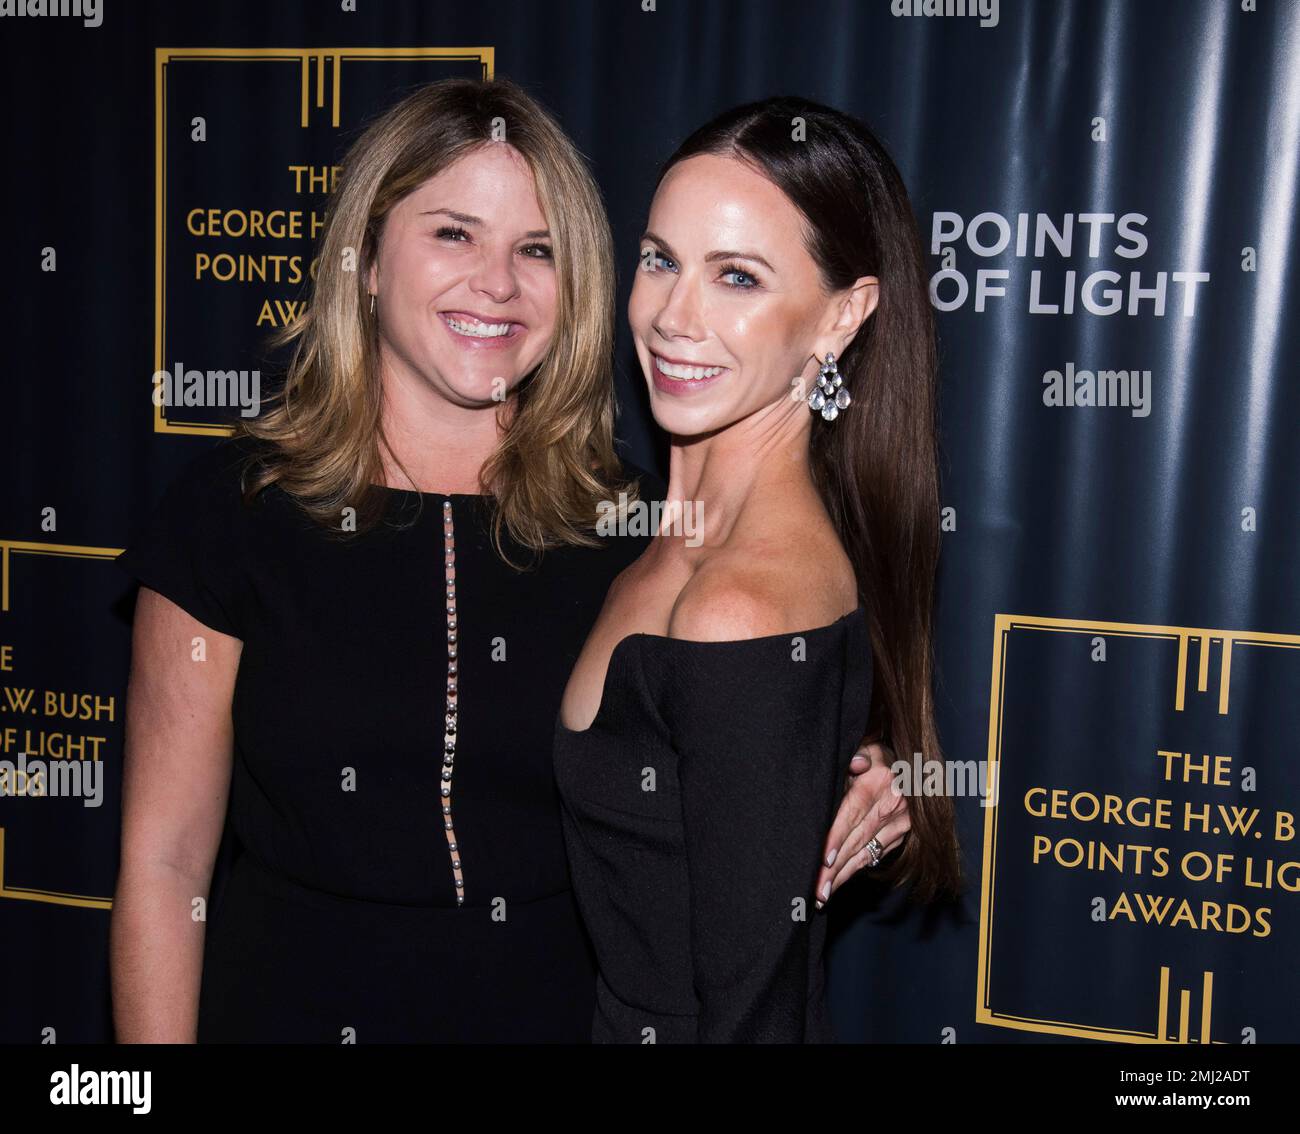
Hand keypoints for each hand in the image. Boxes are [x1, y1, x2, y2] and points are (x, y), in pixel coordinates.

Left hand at [815, 740, 909, 908]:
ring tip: (822, 895)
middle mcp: (893, 804)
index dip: (836, 837)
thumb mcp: (868, 748)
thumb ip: (857, 755)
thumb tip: (856, 763)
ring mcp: (901, 823)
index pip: (852, 813)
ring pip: (866, 853)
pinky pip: (876, 856)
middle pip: (856, 840)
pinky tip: (840, 880)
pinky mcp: (903, 836)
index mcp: (879, 781)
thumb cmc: (878, 756)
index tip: (823, 860)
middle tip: (815, 890)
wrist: (911, 765)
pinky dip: (857, 869)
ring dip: (844, 875)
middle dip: (834, 867)